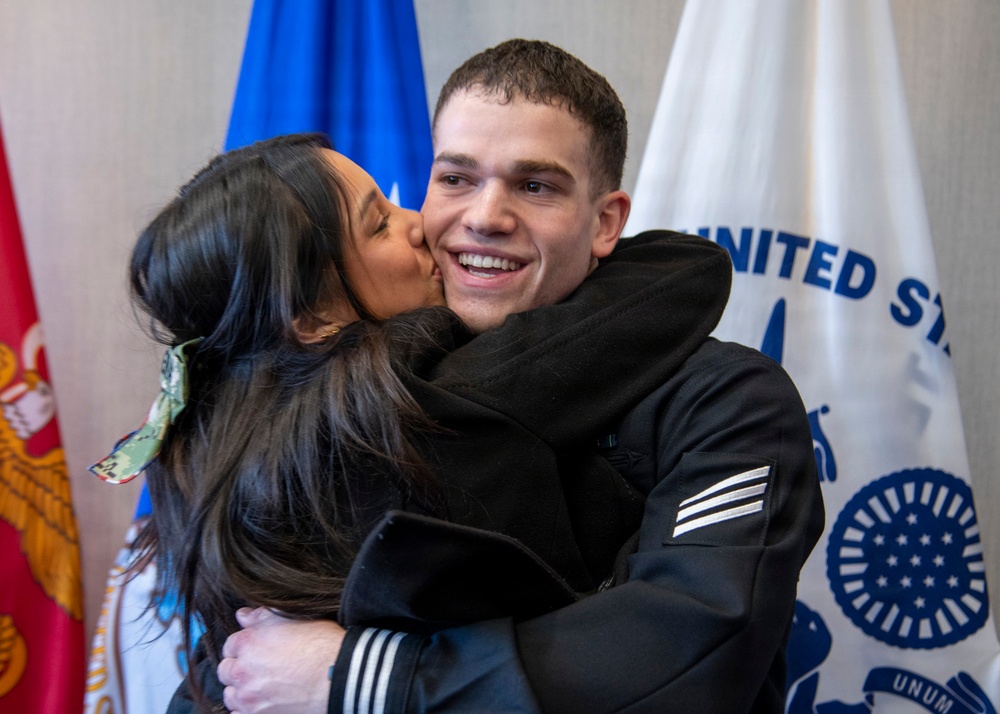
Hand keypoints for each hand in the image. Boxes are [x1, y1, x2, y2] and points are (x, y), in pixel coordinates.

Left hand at [217, 607, 344, 713]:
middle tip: (259, 666)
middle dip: (238, 667)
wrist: (340, 675)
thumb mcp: (292, 618)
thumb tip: (243, 616)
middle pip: (226, 671)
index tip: (258, 648)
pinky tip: (262, 702)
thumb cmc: (320, 645)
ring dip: (240, 689)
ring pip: (230, 695)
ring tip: (260, 685)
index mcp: (247, 644)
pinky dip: (245, 710)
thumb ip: (261, 616)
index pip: (231, 645)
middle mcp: (242, 672)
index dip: (245, 645)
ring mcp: (249, 698)